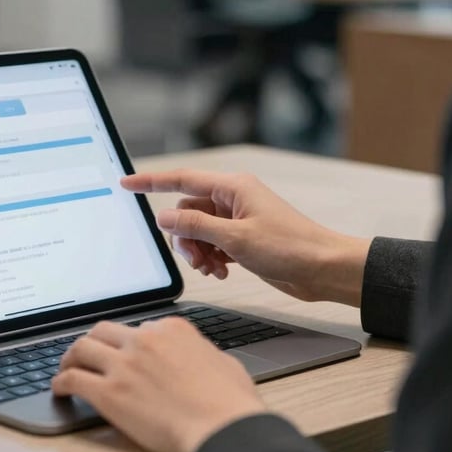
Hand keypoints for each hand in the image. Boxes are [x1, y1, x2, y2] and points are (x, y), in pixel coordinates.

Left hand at [52, 317, 263, 451]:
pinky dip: (61, 382)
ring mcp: (124, 365)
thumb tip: (199, 358)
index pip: (140, 327)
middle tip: (87, 354)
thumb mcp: (224, 362)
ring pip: (82, 347)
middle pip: (104, 330)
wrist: (223, 429)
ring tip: (66, 367)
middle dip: (94, 341)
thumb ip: (202, 353)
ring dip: (70, 357)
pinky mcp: (110, 393)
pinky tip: (59, 389)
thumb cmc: (230, 404)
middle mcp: (144, 340)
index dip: (129, 342)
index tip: (124, 353)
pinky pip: (74, 379)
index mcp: (172, 329)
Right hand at [122, 170, 369, 305]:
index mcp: (232, 187)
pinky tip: (222, 271)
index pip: (181, 179)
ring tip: (212, 268)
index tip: (126, 182)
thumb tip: (165, 216)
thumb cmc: (291, 247)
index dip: (151, 182)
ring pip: (197, 230)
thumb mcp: (236, 237)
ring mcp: (237, 219)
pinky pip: (211, 243)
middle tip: (196, 258)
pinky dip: (211, 257)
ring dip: (198, 251)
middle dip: (185, 237)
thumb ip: (196, 224)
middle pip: (187, 211)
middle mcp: (232, 199)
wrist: (324, 269)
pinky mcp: (242, 238)